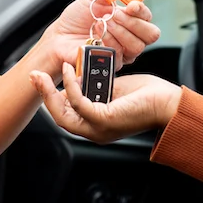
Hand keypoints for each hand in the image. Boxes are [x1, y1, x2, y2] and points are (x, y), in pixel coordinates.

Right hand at [29, 69, 182, 143]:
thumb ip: (94, 87)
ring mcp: (99, 129)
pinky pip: (79, 103)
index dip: (50, 98)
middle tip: (34, 75)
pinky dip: (71, 86)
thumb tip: (79, 77)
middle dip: (43, 95)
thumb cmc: (147, 97)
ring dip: (52, 92)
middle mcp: (94, 131)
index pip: (64, 115)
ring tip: (49, 72)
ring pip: (63, 114)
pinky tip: (71, 71)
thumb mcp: (113, 89)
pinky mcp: (105, 120)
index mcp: (96, 125)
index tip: (41, 80)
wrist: (169, 104)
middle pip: (58, 116)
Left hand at [35, 0, 161, 78]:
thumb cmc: (77, 18)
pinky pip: (120, 55)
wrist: (60, 36)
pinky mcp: (113, 63)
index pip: (147, 16)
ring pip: (137, 46)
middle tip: (114, 15)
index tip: (131, 4)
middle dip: (132, 22)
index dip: (142, 10)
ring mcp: (123, 51)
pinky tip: (95, 36)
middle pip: (150, 34)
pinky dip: (107, 42)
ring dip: (118, 32)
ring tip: (101, 24)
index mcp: (129, 19)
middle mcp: (130, 36)